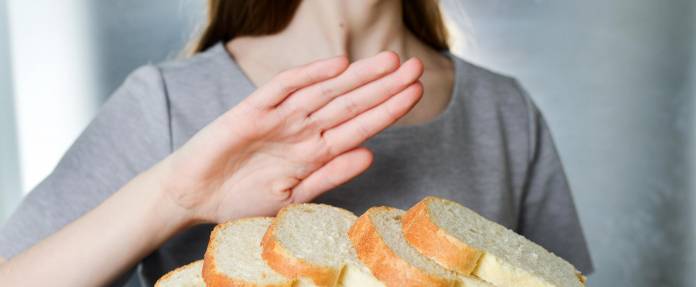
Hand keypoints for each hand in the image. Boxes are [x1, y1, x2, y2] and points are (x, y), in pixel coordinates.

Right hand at [156, 52, 422, 222]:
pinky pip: (283, 88)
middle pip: (350, 102)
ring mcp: (279, 117)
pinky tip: (336, 66)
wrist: (194, 196)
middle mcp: (303, 129)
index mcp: (315, 151)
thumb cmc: (242, 198)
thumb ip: (330, 176)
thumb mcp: (293, 196)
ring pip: (325, 91)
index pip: (360, 126)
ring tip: (389, 62)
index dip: (388, 109)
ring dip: (357, 77)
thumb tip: (371, 156)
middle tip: (416, 67)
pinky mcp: (252, 110)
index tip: (416, 93)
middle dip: (384, 86)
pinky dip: (308, 76)